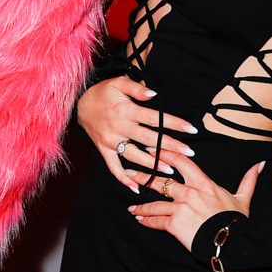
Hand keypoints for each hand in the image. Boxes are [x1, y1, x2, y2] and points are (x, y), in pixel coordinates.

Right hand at [77, 74, 194, 186]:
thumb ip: (136, 88)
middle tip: (189, 152)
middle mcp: (119, 127)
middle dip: (171, 146)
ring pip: (135, 156)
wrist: (79, 104)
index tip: (191, 129)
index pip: (155, 119)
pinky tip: (136, 188)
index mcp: (125, 111)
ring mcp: (111, 141)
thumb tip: (153, 94)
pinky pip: (114, 167)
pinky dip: (124, 178)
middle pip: (149, 139)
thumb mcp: (118, 83)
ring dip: (152, 164)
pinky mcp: (104, 150)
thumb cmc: (103, 92)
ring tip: (170, 170)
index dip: (175, 124)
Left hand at [129, 150, 262, 253]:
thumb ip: (248, 180)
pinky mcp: (174, 224)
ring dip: (140, 205)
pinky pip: (156, 221)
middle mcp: (189, 192)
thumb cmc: (237, 221)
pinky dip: (146, 220)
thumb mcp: (243, 198)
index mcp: (204, 183)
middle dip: (143, 177)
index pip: (181, 161)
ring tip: (131, 207)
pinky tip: (139, 220)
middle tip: (130, 172)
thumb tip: (259, 164)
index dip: (165, 153)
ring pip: (154, 203)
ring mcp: (180, 207)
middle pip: (161, 181)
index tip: (152, 149)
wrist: (233, 242)